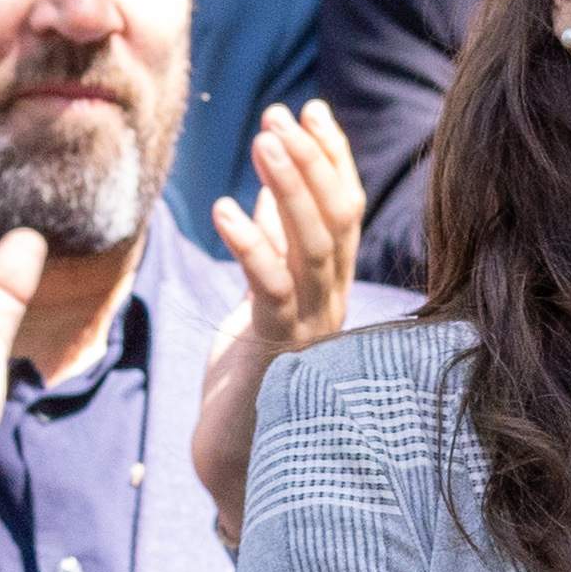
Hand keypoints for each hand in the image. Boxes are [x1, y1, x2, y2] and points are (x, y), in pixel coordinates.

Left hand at [189, 99, 364, 549]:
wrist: (239, 463)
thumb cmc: (248, 380)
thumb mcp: (259, 296)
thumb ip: (271, 242)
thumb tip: (269, 185)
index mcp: (330, 286)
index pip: (344, 209)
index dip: (331, 156)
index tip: (309, 108)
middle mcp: (332, 303)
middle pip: (337, 219)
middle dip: (313, 161)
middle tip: (281, 116)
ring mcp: (311, 329)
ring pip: (314, 246)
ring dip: (290, 188)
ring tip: (263, 140)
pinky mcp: (278, 352)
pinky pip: (272, 289)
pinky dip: (251, 244)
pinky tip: (225, 208)